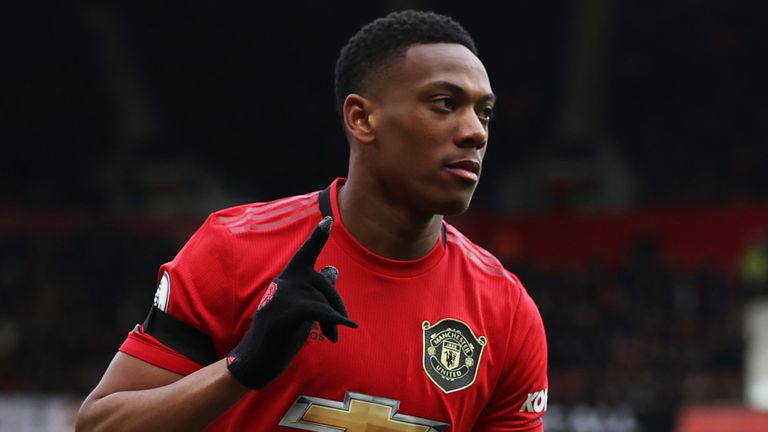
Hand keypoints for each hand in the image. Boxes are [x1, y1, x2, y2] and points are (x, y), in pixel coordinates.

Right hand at [226, 216, 356, 388]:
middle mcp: (284, 282)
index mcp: (287, 279)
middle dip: (337, 303)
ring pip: (323, 300)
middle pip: (324, 282)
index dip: (318, 238)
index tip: (329, 219)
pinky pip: (320, 310)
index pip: (305, 254)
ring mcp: (283, 296)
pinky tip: (348, 325)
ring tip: (332, 337)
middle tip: (340, 328)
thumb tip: (333, 269)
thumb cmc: (280, 334)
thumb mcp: (301, 308)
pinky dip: (336, 319)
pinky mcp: (286, 312)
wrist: (256, 362)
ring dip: (333, 320)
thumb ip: (315, 290)